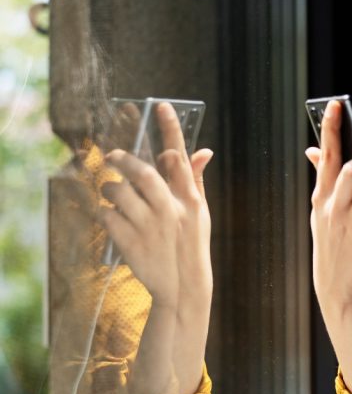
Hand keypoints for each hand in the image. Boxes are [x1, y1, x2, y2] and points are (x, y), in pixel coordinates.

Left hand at [99, 102, 212, 308]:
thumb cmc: (192, 245)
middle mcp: (171, 210)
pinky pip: (108, 216)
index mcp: (190, 199)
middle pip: (143, 173)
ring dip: (110, 188)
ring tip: (111, 192)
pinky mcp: (131, 243)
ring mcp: (150, 227)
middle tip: (113, 156)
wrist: (183, 288)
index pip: (180, 157)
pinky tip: (112, 218)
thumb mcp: (200, 213)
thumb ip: (196, 180)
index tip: (161, 105)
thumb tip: (203, 151)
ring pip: (120, 193)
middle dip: (124, 160)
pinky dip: (106, 213)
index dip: (170, 129)